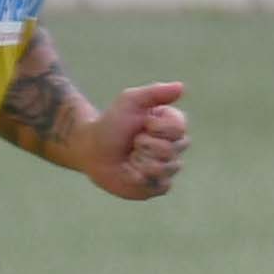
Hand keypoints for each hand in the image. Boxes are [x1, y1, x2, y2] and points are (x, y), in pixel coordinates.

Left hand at [85, 81, 188, 200]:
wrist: (91, 149)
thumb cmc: (111, 123)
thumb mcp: (130, 101)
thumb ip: (155, 92)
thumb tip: (181, 87)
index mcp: (171, 126)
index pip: (180, 128)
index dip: (159, 128)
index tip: (143, 124)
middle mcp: (173, 147)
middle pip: (174, 148)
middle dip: (147, 145)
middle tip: (132, 142)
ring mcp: (166, 168)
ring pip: (168, 167)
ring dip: (142, 161)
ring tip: (129, 158)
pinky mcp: (157, 186)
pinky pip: (162, 185)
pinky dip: (144, 178)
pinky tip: (131, 173)